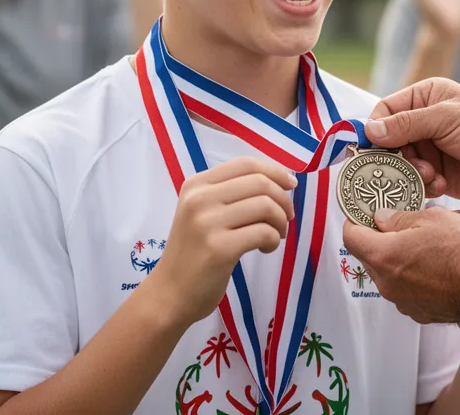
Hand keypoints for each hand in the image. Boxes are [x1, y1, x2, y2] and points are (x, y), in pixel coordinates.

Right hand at [151, 157, 296, 327]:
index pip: (245, 164)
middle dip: (283, 199)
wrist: (169, 294)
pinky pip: (264, 232)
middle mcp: (200, 198)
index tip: (290, 185)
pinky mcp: (220, 249)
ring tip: (276, 235)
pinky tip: (266, 248)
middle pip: (260, 182)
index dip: (275, 171)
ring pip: (265, 205)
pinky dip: (274, 239)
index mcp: (196, 185)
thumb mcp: (203, 213)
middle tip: (287, 218)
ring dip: (281, 221)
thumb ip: (231, 194)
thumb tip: (281, 181)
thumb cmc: (193, 254)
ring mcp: (208, 223)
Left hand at [343, 205, 459, 323]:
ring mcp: (402, 301)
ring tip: (419, 246)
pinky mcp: (419, 312)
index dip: (355, 222)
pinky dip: (411, 278)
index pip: (351, 237)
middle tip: (395, 226)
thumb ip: (399, 218)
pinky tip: (431, 267)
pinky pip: (405, 290)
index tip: (362, 214)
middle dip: (377, 241)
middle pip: (369, 257)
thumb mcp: (431, 217)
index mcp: (383, 256)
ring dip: (396, 260)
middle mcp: (387, 283)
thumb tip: (382, 219)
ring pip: (388, 275)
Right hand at [366, 78, 459, 203]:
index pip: (385, 110)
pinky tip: (441, 185)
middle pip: (388, 141)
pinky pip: (415, 181)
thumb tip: (370, 130)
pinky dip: (423, 185)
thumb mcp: (447, 118)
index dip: (376, 128)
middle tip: (410, 165)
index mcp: (425, 97)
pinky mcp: (436, 174)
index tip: (373, 146)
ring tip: (432, 176)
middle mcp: (423, 122)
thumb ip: (407, 123)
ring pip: (400, 163)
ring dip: (412, 172)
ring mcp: (429, 149)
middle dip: (396, 156)